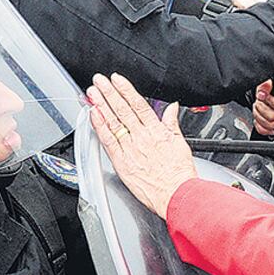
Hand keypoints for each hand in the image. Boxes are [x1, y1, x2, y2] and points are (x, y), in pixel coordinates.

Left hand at [87, 73, 196, 219]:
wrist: (177, 195)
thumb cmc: (180, 174)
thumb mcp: (181, 143)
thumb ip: (172, 123)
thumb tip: (172, 107)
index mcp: (156, 131)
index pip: (138, 105)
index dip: (126, 90)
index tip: (117, 79)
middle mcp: (142, 137)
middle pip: (122, 110)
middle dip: (109, 93)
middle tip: (99, 80)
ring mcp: (130, 149)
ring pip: (113, 122)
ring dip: (101, 105)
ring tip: (92, 93)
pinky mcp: (122, 163)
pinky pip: (108, 141)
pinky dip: (100, 127)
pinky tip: (93, 116)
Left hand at [252, 80, 273, 135]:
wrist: (263, 94)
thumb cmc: (267, 89)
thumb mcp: (265, 83)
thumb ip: (265, 84)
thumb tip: (267, 84)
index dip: (270, 102)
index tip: (263, 95)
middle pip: (273, 117)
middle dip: (261, 108)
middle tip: (258, 102)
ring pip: (269, 125)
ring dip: (259, 116)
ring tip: (257, 108)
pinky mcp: (269, 125)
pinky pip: (265, 131)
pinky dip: (260, 128)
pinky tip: (259, 122)